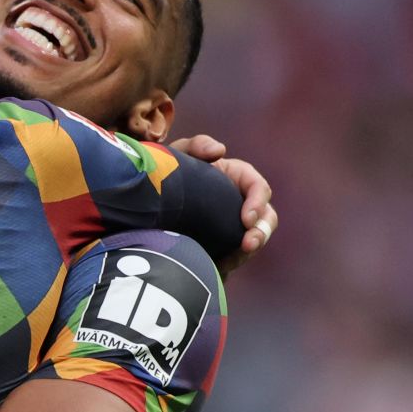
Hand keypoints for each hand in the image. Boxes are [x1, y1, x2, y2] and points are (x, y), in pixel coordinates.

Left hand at [169, 135, 277, 275]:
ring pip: (255, 240)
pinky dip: (230, 262)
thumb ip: (196, 145)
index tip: (246, 219)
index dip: (258, 202)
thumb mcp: (177, 155)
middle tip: (247, 245)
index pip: (258, 188)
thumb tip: (220, 150)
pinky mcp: (224, 246)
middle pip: (266, 218)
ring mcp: (233, 226)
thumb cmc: (167, 173)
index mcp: (236, 178)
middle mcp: (240, 202)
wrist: (146, 206)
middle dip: (261, 232)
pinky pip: (235, 258)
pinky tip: (216, 266)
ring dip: (248, 251)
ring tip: (233, 259)